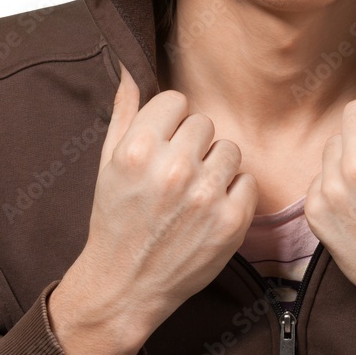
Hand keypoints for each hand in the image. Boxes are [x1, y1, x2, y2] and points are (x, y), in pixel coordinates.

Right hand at [49, 62, 257, 354]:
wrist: (124, 285)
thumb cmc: (115, 219)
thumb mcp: (107, 164)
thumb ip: (123, 113)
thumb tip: (130, 69)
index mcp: (138, 149)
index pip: (176, 101)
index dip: (170, 121)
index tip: (164, 143)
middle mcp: (173, 169)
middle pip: (204, 123)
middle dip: (192, 144)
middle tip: (176, 174)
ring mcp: (205, 197)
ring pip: (230, 150)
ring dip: (216, 167)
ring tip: (194, 192)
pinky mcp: (231, 222)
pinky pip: (248, 181)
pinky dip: (234, 194)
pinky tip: (210, 210)